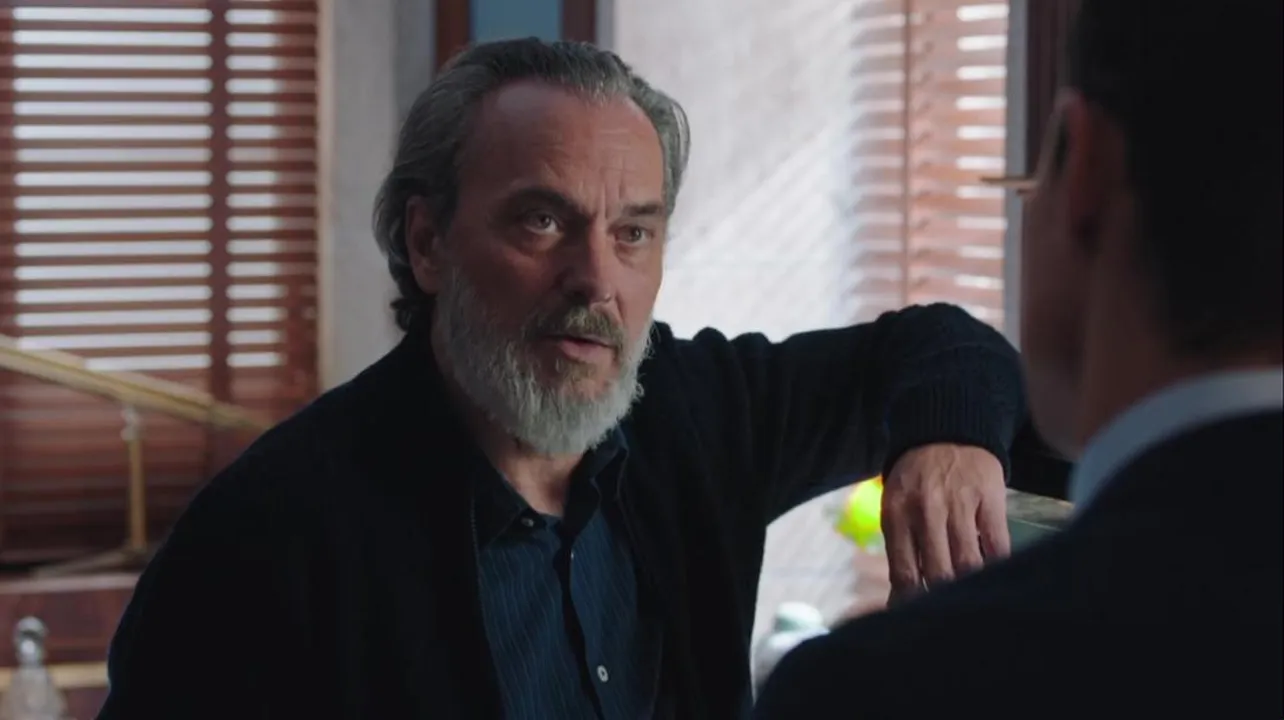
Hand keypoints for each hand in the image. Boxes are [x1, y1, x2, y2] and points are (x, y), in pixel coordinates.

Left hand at [881, 443, 1008, 602]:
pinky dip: (997, 567)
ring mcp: (959, 503)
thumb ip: (901, 547)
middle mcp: (926, 509)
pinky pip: (998, 545)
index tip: (916, 622)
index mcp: (896, 513)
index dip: (911, 603)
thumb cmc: (917, 478)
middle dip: (943, 600)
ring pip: (968, 563)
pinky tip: (995, 578)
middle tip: (947, 617)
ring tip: (972, 602)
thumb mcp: (896, 505)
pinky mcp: (989, 498)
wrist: (947, 428)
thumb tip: (903, 598)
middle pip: (937, 572)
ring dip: (970, 587)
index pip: (903, 571)